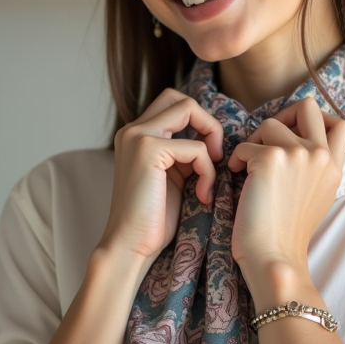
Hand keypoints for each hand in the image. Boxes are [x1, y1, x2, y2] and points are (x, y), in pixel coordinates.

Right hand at [99, 88, 223, 263]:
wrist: (130, 245)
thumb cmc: (153, 219)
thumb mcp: (172, 176)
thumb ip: (184, 153)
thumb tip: (211, 139)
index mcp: (136, 135)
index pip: (174, 105)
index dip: (199, 124)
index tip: (210, 157)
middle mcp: (133, 129)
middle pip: (180, 98)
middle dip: (207, 122)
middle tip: (214, 156)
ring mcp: (138, 136)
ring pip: (188, 110)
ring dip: (210, 145)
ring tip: (207, 180)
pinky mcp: (148, 149)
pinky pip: (195, 147)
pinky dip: (207, 171)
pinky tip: (202, 195)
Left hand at [226, 96, 344, 294]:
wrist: (275, 257)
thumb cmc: (287, 233)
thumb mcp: (318, 197)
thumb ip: (317, 168)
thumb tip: (299, 143)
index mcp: (334, 167)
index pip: (341, 123)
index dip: (316, 120)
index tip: (295, 136)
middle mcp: (321, 155)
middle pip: (307, 105)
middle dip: (283, 116)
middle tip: (268, 140)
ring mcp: (298, 154)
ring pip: (268, 124)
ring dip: (254, 143)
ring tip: (249, 168)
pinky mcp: (270, 159)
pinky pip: (244, 145)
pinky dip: (237, 159)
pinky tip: (238, 177)